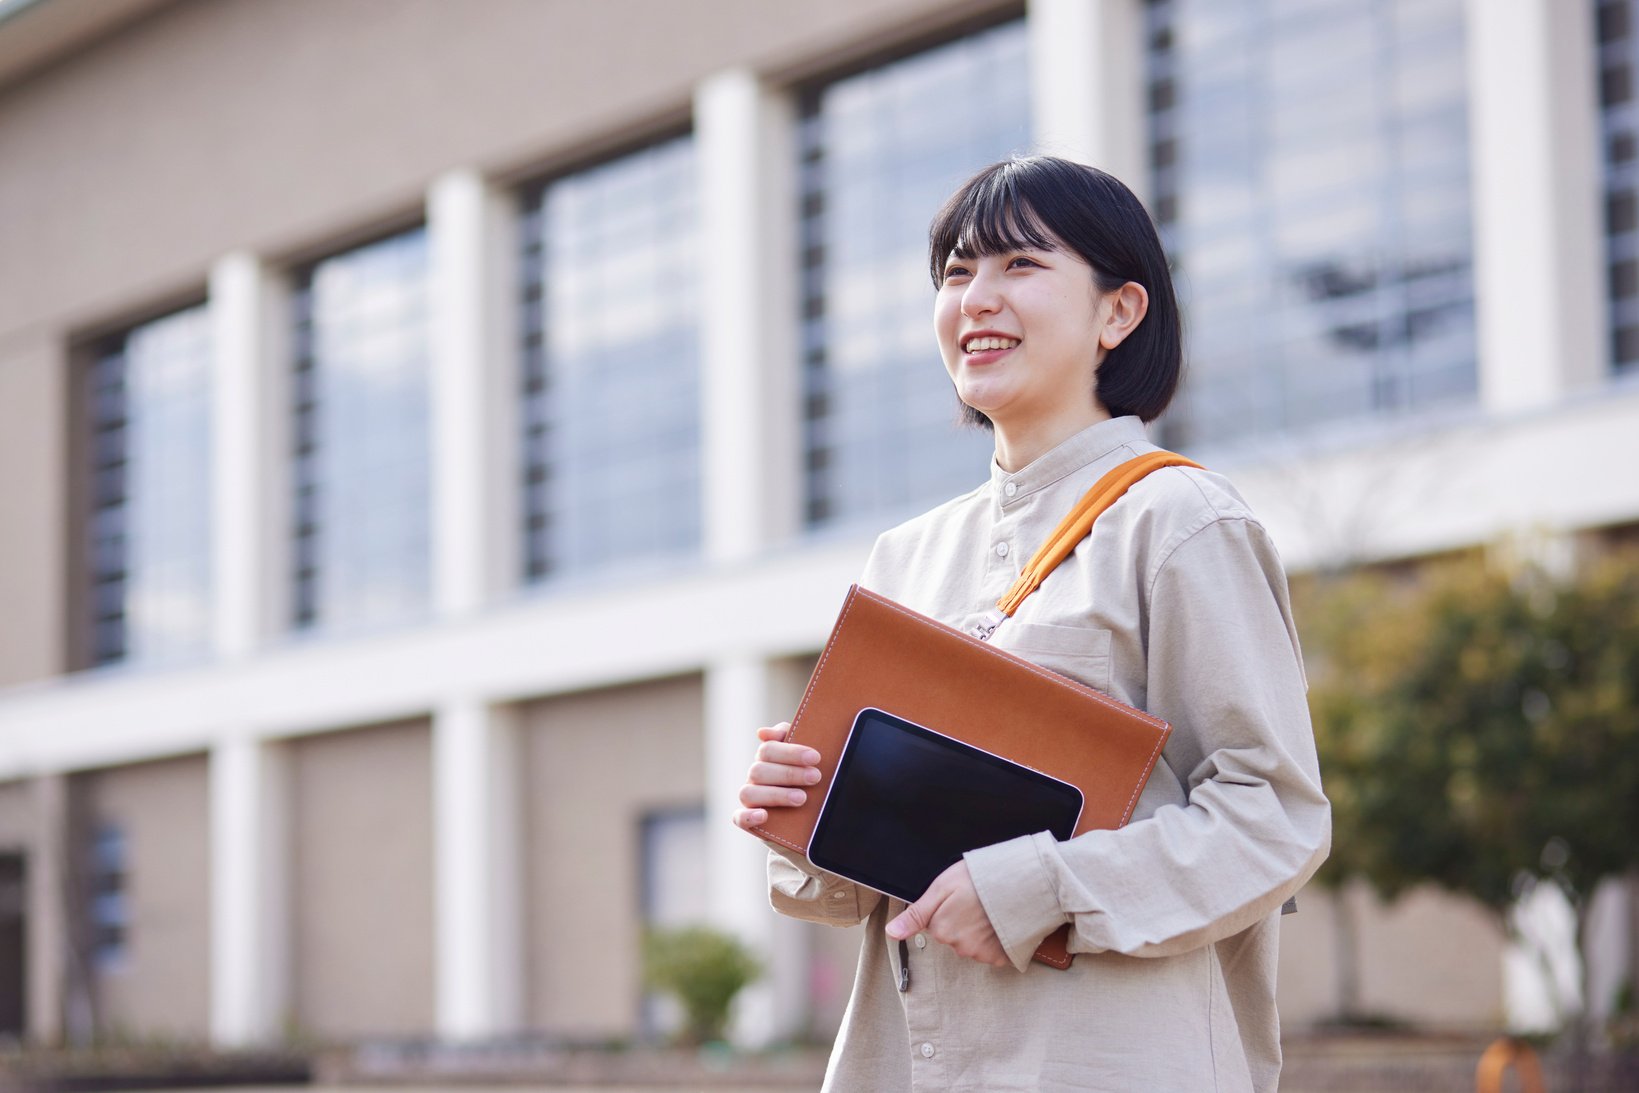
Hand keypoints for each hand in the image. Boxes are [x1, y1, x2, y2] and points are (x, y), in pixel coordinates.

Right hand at [732, 722, 822, 830]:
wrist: (815, 813)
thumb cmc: (810, 774)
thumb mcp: (804, 754)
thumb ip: (788, 735)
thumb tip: (763, 733)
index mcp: (766, 758)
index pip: (768, 749)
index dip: (790, 752)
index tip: (815, 757)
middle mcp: (755, 777)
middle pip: (759, 770)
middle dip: (789, 774)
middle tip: (815, 777)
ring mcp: (750, 799)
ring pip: (748, 793)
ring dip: (776, 795)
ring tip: (802, 798)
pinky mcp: (750, 821)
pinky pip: (739, 818)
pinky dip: (748, 817)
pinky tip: (764, 815)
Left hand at [886, 861, 1008, 967]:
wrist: (1021, 882)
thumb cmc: (980, 879)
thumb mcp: (941, 888)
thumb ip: (916, 915)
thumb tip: (890, 933)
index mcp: (942, 930)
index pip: (936, 925)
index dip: (947, 909)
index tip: (961, 897)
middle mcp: (960, 948)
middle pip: (953, 937)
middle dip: (962, 922)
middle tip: (977, 902)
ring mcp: (982, 955)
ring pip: (972, 944)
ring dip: (979, 931)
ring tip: (991, 910)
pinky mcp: (1002, 958)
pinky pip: (992, 952)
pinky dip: (995, 940)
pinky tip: (1001, 923)